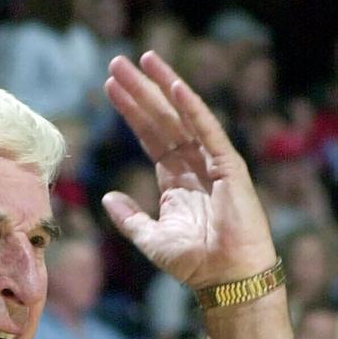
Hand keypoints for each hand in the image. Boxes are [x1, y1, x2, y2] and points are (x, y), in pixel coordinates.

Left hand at [102, 52, 276, 288]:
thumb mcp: (150, 238)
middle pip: (161, 119)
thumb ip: (128, 217)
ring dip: (162, 87)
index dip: (131, 112)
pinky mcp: (229, 167)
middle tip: (117, 62)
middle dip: (140, 91)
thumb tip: (107, 197)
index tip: (110, 87)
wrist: (226, 278)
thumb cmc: (194, 263)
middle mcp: (193, 164)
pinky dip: (193, 108)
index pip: (149, 136)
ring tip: (143, 60)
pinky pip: (209, 131)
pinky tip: (175, 86)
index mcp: (176, 179)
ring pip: (182, 116)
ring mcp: (212, 162)